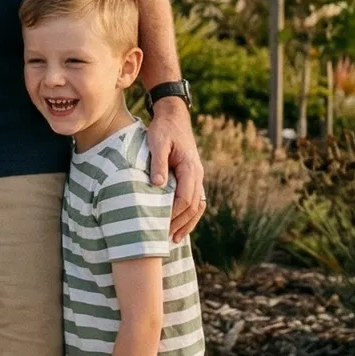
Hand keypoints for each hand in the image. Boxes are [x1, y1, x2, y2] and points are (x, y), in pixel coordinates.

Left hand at [146, 96, 206, 242]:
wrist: (173, 116)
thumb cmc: (163, 129)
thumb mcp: (157, 142)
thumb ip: (157, 163)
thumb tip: (158, 185)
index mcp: (190, 167)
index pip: (185, 197)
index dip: (173, 213)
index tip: (160, 223)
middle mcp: (197, 174)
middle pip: (193, 206)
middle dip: (180, 223)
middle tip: (164, 238)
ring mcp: (196, 176)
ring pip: (197, 205)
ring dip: (187, 223)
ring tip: (174, 238)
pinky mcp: (191, 177)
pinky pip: (194, 200)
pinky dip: (188, 215)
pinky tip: (179, 224)